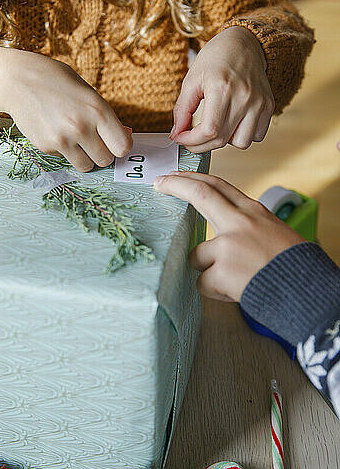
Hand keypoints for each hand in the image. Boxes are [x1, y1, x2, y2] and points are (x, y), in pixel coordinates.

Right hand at [0, 47, 132, 171]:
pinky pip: (65, 160)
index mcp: (98, 109)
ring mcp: (63, 139)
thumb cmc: (57, 82)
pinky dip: (64, 151)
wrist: (18, 80)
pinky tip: (56, 132)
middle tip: (94, 141)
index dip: (120, 146)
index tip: (114, 142)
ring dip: (85, 157)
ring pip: (87, 166)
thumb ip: (106, 117)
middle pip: (106, 160)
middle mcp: (81, 127)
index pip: (122, 147)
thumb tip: (126, 137)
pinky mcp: (46, 147)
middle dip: (102, 153)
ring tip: (76, 139)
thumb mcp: (88, 93)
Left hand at [153, 172, 304, 301]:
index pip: (217, 186)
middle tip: (160, 183)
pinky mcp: (222, 272)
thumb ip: (243, 226)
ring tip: (234, 280)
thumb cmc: (291, 265)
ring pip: (196, 256)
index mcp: (253, 212)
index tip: (175, 176)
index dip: (192, 179)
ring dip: (208, 271)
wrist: (308, 292)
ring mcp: (229, 246)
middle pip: (200, 194)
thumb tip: (218, 229)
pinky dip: (214, 291)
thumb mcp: (271, 232)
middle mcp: (240, 223)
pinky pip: (202, 283)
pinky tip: (235, 292)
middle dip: (175, 185)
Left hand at [171, 26, 274, 151]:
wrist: (244, 43)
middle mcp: (244, 97)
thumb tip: (177, 134)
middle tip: (191, 138)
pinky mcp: (269, 106)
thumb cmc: (216, 58)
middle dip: (201, 145)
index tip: (181, 138)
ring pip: (242, 143)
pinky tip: (232, 122)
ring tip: (217, 125)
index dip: (191, 141)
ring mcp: (259, 103)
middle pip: (222, 140)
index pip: (209, 130)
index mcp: (222, 88)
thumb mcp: (192, 79)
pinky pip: (257, 136)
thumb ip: (182, 109)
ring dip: (225, 141)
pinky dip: (242, 135)